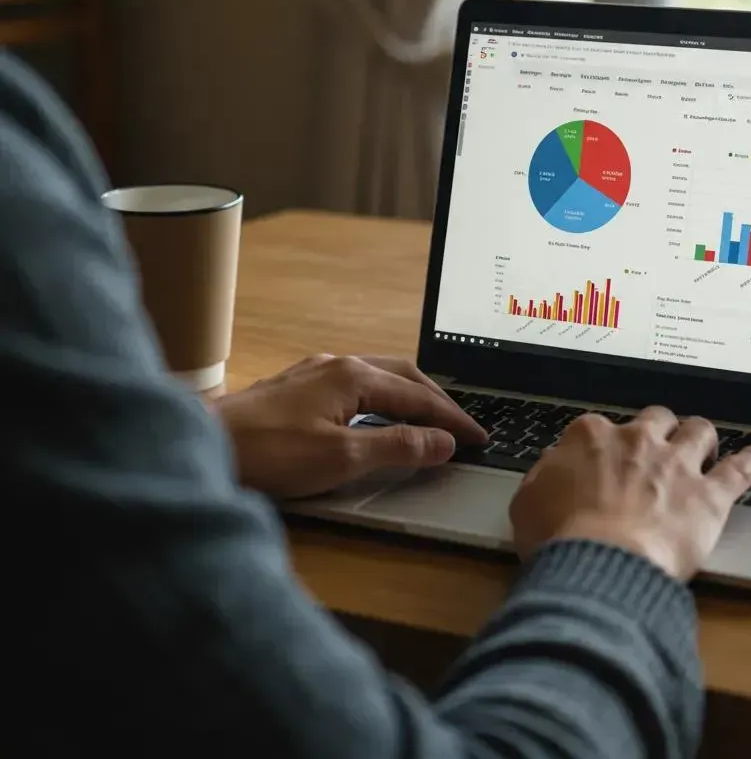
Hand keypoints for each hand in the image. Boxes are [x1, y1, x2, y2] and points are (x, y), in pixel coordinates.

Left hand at [214, 354, 486, 498]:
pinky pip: (355, 384)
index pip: (420, 396)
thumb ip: (398, 447)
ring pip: (378, 377)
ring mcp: (314, 372)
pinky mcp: (296, 387)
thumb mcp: (342, 457)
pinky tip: (375, 415)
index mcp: (353, 375)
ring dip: (409, 396)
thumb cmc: (267, 453)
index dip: (453, 420)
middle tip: (462, 426)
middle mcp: (336, 364)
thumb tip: (443, 442)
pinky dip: (381, 399)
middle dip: (437, 400)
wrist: (201, 446)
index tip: (479, 438)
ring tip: (429, 420)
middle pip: (403, 376)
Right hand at [510, 407, 750, 580]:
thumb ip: (542, 477)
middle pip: (654, 420)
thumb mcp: (526, 503)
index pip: (598, 427)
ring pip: (698, 432)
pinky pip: (738, 470)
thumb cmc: (560, 539)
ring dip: (700, 436)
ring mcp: (676, 464)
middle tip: (655, 445)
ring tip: (702, 442)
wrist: (600, 564)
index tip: (603, 460)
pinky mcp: (709, 496)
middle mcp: (637, 440)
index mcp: (590, 436)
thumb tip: (551, 467)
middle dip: (656, 430)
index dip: (603, 445)